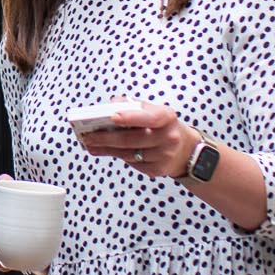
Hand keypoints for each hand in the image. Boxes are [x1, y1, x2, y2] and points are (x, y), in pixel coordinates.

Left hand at [75, 98, 199, 180]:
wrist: (185, 150)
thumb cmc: (163, 126)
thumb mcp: (154, 111)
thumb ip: (132, 106)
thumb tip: (111, 105)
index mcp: (167, 117)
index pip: (149, 117)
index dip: (131, 117)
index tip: (111, 116)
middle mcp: (169, 137)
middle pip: (133, 139)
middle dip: (108, 137)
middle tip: (88, 135)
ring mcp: (164, 156)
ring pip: (129, 153)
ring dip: (107, 149)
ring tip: (90, 143)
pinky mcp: (157, 170)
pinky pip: (133, 163)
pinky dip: (117, 156)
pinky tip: (104, 151)